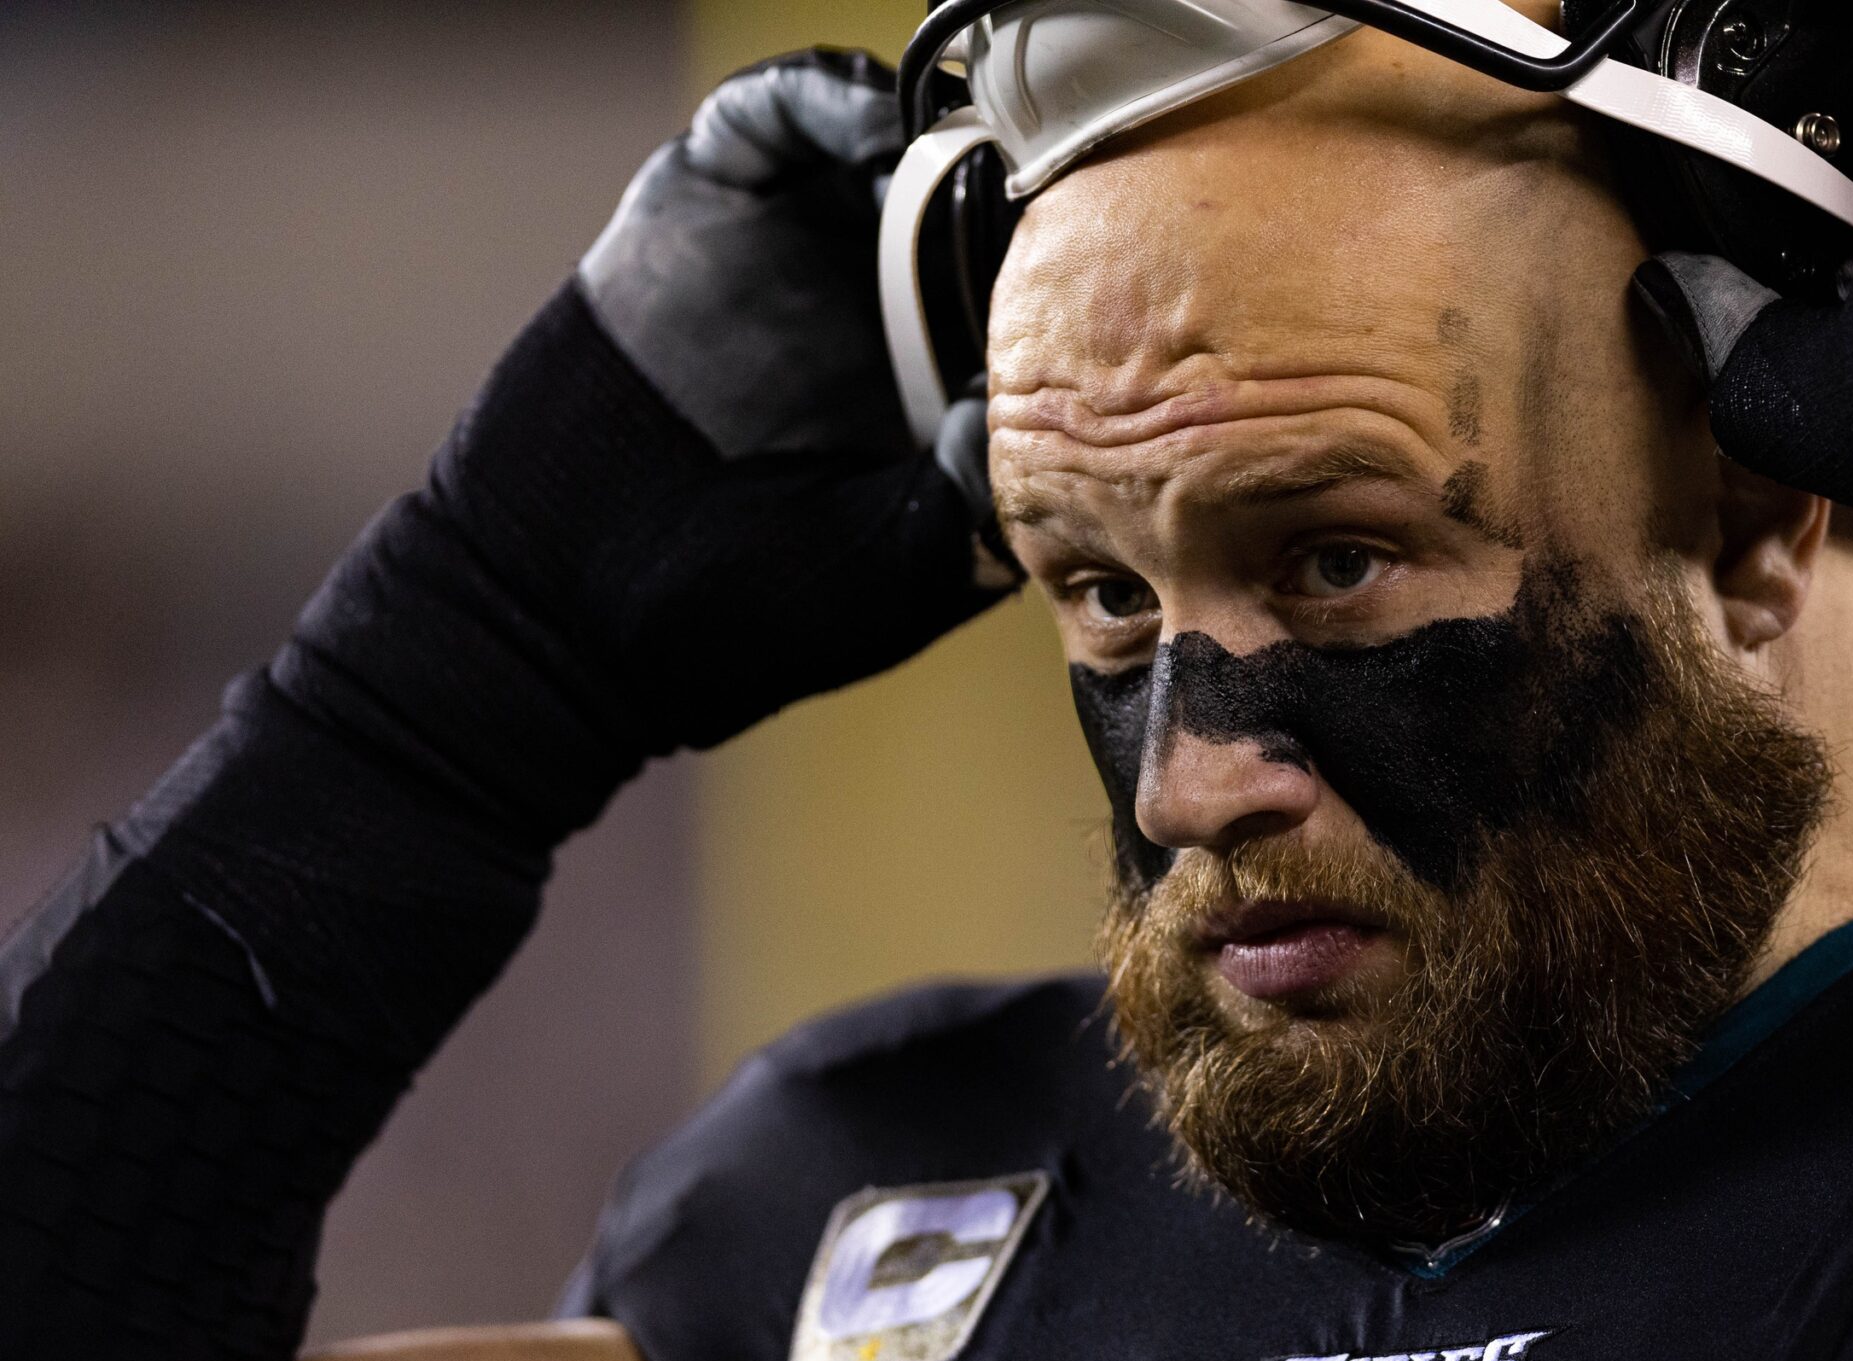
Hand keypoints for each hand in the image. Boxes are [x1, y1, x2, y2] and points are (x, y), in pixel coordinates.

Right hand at [273, 50, 1015, 852]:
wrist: (568, 605)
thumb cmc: (748, 616)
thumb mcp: (905, 569)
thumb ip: (980, 492)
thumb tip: (1046, 400)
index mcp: (946, 390)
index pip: (1037, 298)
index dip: (1080, 268)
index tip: (1130, 252)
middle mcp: (887, 307)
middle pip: (982, 200)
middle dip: (1029, 175)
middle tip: (1076, 161)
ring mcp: (797, 249)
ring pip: (893, 141)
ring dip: (945, 124)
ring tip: (988, 132)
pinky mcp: (705, 202)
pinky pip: (774, 115)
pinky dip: (825, 96)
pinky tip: (873, 121)